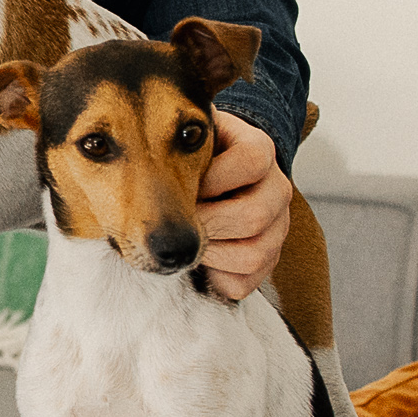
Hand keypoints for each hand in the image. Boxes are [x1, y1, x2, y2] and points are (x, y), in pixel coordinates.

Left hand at [193, 109, 291, 301]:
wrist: (219, 174)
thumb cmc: (196, 153)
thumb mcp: (191, 133)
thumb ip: (176, 136)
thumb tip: (139, 146)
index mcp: (261, 150)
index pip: (250, 162)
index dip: (210, 178)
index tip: (182, 182)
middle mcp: (278, 189)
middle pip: (253, 216)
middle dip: (205, 223)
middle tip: (175, 222)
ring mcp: (278, 228)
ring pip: (252, 255)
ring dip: (209, 254)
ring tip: (185, 242)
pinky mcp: (268, 260)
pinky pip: (244, 283)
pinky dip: (214, 278)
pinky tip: (198, 261)